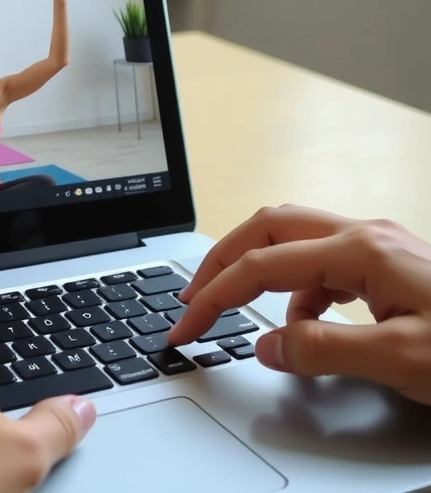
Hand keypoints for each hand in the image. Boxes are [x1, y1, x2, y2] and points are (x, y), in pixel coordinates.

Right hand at [167, 205, 430, 405]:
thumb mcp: (401, 359)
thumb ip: (323, 349)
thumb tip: (265, 345)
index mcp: (361, 250)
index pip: (261, 266)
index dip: (214, 297)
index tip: (185, 327)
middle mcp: (365, 236)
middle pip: (267, 227)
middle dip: (221, 261)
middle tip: (192, 298)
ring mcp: (378, 245)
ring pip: (292, 239)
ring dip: (255, 270)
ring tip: (235, 310)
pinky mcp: (388, 264)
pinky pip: (321, 263)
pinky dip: (294, 290)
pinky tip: (302, 323)